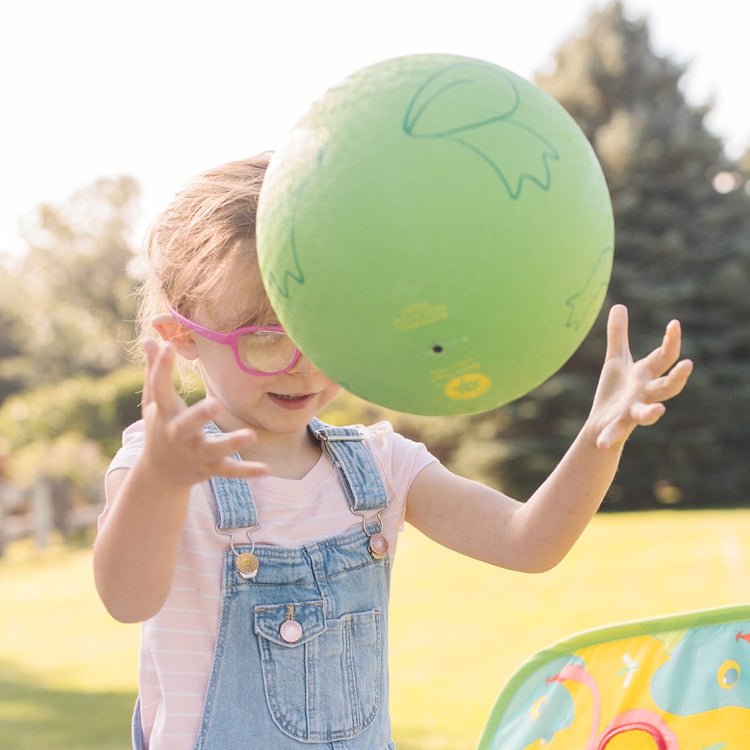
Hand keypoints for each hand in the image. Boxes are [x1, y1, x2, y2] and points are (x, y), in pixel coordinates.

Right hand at [139, 337, 267, 485]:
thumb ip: (153, 370)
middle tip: (216, 404)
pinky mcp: (209, 468)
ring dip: (231, 444)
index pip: (159, 388)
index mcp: (163, 414)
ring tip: (252, 436)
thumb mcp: (153, 402)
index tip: (168, 346)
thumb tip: (149, 337)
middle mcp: (177, 434)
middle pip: (187, 425)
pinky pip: (229, 471)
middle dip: (200, 416)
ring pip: (214, 450)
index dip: (161, 367)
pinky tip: (266, 468)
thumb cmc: (160, 427)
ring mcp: (194, 454)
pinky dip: (246, 471)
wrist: (159, 474)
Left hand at [585, 305, 692, 450]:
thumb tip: (619, 305)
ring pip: (647, 413)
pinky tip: (601, 443)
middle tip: (688, 364)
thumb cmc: (614, 390)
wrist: (601, 423)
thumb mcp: (615, 360)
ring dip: (652, 413)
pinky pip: (615, 433)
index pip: (664, 357)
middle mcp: (644, 394)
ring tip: (658, 412)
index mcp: (645, 375)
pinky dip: (609, 437)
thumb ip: (618, 335)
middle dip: (678, 377)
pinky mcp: (616, 426)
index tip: (674, 323)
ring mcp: (632, 411)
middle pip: (667, 387)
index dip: (671, 341)